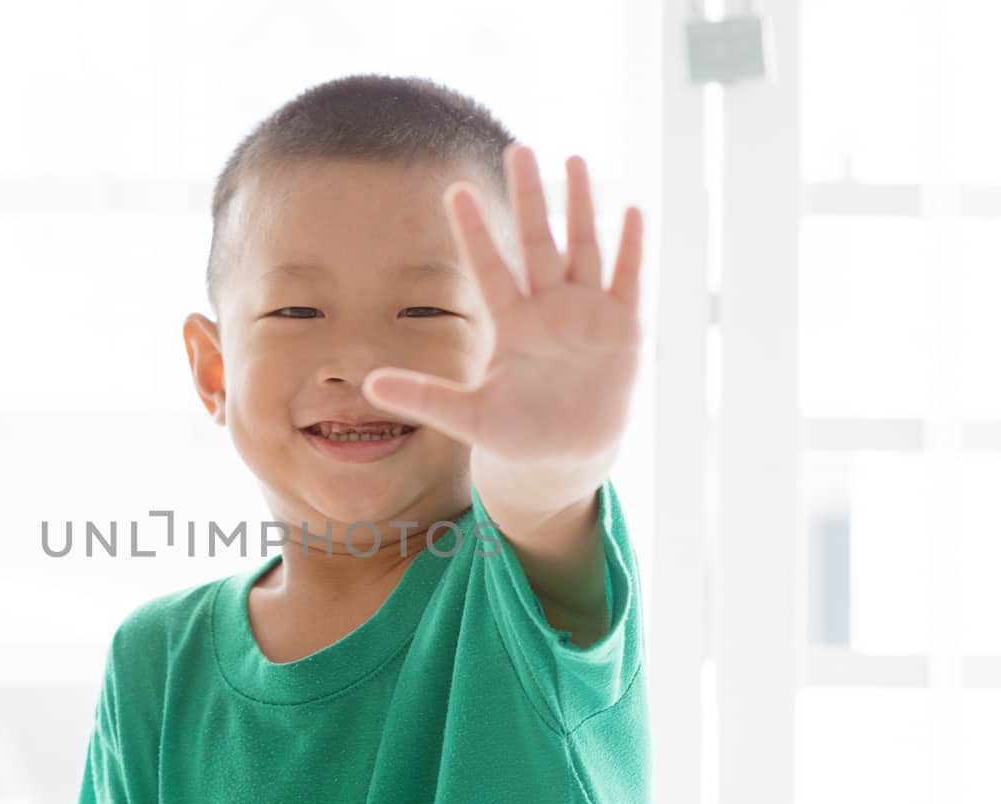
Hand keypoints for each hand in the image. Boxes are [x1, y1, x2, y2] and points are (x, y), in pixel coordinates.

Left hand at [361, 144, 643, 466]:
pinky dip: (631, 247)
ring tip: (573, 159)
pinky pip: (627, 279)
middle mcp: (546, 308)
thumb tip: (368, 385)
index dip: (474, 230)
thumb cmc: (513, 433)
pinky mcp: (622, 328)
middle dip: (529, 198)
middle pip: (537, 242)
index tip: (453, 190)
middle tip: (518, 149)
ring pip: (581, 248)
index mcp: (509, 324)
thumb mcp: (466, 417)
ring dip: (580, 206)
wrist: (562, 457)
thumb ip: (423, 396)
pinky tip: (632, 210)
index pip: (487, 266)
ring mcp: (585, 314)